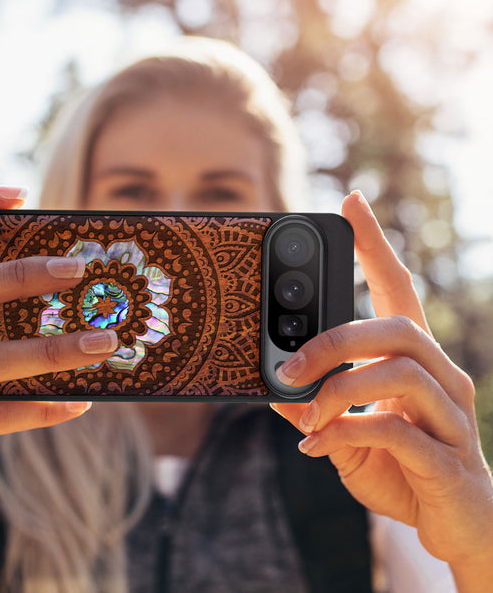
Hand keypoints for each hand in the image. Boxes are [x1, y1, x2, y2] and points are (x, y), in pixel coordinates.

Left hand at [271, 191, 492, 584]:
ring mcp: (452, 417)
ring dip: (338, 390)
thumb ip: (316, 408)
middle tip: (288, 365)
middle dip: (334, 340)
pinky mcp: (450, 460)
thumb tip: (274, 388)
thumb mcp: (346, 433)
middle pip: (397, 327)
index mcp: (415, 361)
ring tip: (305, 415)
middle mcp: (442, 377)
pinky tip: (317, 447)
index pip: (398, 289)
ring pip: (400, 372)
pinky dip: (347, 433)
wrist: (457, 528)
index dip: (375, 245)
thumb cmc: (402, 470)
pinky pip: (397, 431)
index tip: (351, 202)